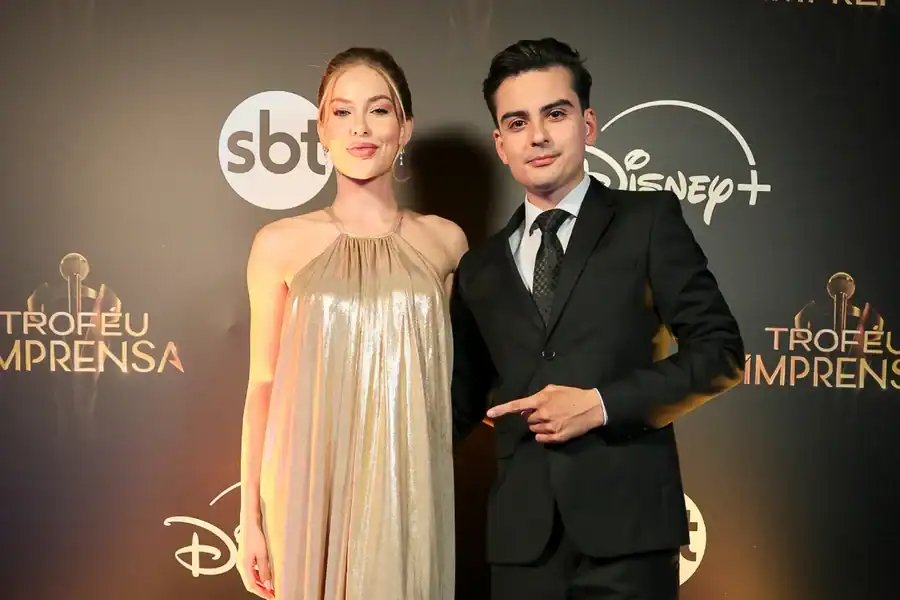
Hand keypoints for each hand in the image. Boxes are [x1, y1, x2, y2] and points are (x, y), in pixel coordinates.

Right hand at [237, 522, 274, 598]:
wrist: (249, 523)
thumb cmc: (256, 536)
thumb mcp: (262, 554)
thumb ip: (265, 570)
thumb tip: (268, 585)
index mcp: (244, 566)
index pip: (252, 586)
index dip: (262, 593)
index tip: (271, 596)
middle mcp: (241, 566)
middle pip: (250, 583)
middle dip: (261, 590)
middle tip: (272, 593)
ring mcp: (242, 562)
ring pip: (251, 578)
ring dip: (260, 584)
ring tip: (271, 586)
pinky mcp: (245, 558)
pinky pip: (251, 572)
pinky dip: (258, 576)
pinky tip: (266, 576)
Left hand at [486, 384, 604, 442]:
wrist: (593, 407)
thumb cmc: (573, 395)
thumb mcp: (555, 389)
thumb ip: (538, 395)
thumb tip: (527, 406)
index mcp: (541, 400)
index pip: (517, 405)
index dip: (502, 410)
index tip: (489, 414)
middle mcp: (543, 414)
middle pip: (526, 419)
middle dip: (532, 416)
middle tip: (546, 411)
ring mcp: (550, 427)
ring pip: (533, 429)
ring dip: (538, 425)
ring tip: (553, 419)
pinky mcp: (557, 437)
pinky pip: (541, 439)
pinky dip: (543, 436)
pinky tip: (552, 429)